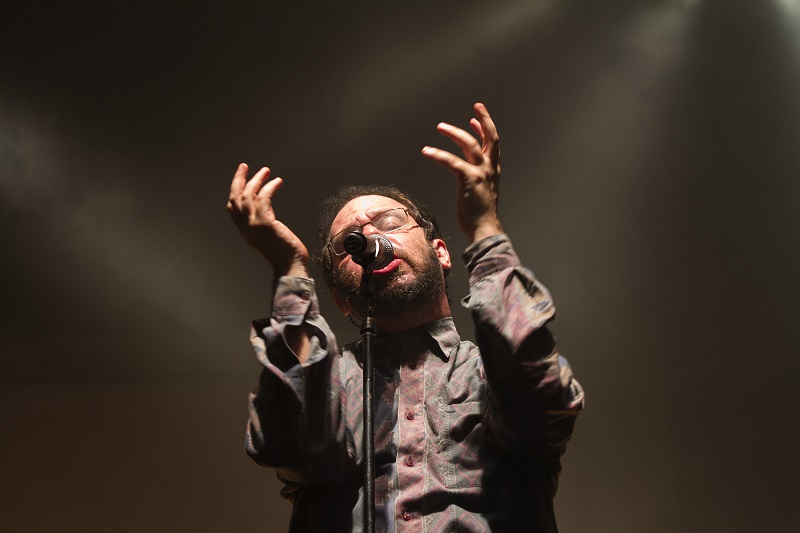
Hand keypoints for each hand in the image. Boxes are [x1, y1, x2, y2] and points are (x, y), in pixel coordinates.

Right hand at [227, 164, 309, 277]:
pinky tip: (277, 182)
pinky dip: (269, 187)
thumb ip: (263, 221)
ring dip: (257, 180)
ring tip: (266, 171)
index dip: (235, 189)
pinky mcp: (264, 224)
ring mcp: (254, 225)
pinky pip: (263, 199)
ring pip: (248, 196)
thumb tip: (266, 206)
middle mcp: (246, 227)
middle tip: (245, 166)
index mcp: (245, 231)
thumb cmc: (285, 254)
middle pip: (236, 198)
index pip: (232, 206)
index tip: (241, 176)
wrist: (291, 266)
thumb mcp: (269, 235)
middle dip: (239, 179)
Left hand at [421, 102, 503, 242]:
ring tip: (440, 127)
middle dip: (484, 119)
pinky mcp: (469, 180)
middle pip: (490, 137)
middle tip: (477, 106)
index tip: (475, 118)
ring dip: (454, 133)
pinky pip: (452, 162)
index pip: (494, 144)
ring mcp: (481, 173)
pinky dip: (439, 155)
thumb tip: (469, 172)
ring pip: (470, 145)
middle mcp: (490, 168)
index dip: (485, 129)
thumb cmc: (481, 215)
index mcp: (494, 170)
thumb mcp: (482, 191)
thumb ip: (477, 178)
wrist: (485, 228)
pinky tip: (427, 151)